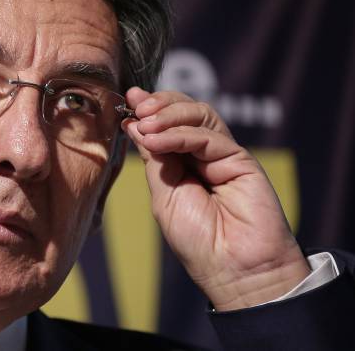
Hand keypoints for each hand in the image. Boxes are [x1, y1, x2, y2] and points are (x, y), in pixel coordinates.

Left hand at [122, 87, 310, 310]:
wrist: (231, 268)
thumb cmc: (197, 240)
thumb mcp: (163, 195)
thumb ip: (154, 160)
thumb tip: (135, 125)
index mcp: (182, 162)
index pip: (165, 124)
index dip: (147, 109)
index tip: (126, 98)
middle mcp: (203, 154)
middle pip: (185, 111)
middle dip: (158, 103)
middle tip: (137, 106)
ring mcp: (223, 155)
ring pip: (200, 115)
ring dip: (168, 114)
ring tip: (145, 122)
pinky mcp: (241, 160)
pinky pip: (209, 136)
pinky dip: (180, 134)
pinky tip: (157, 140)